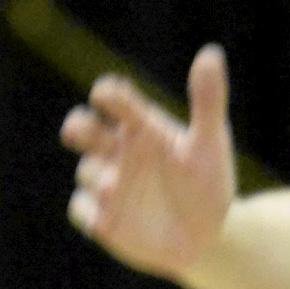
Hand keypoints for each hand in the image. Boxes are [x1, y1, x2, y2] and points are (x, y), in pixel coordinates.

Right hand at [60, 44, 237, 276]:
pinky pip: (81, 209)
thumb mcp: (210, 142)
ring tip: (116, 186)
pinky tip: (103, 217)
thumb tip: (211, 51)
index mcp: (140, 126)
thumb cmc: (207, 183)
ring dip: (96, 176)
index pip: (115, 99)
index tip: (110, 95)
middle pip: (83, 128)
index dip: (108, 94)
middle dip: (78, 126)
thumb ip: (208, 100)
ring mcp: (106, 183)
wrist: (207, 236)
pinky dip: (88, 211)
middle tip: (79, 129)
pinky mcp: (100, 217)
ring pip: (86, 171)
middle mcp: (117, 151)